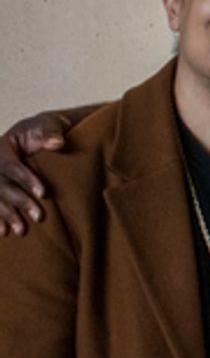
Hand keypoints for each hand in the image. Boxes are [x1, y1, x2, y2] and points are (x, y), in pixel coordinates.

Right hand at [0, 113, 68, 235]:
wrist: (35, 135)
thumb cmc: (44, 130)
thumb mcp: (48, 125)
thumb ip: (51, 132)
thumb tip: (57, 143)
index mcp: (1, 148)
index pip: (11, 167)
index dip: (26, 180)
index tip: (44, 194)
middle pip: (2, 186)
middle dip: (20, 202)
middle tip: (39, 216)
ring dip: (7, 215)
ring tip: (21, 230)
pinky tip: (3, 232)